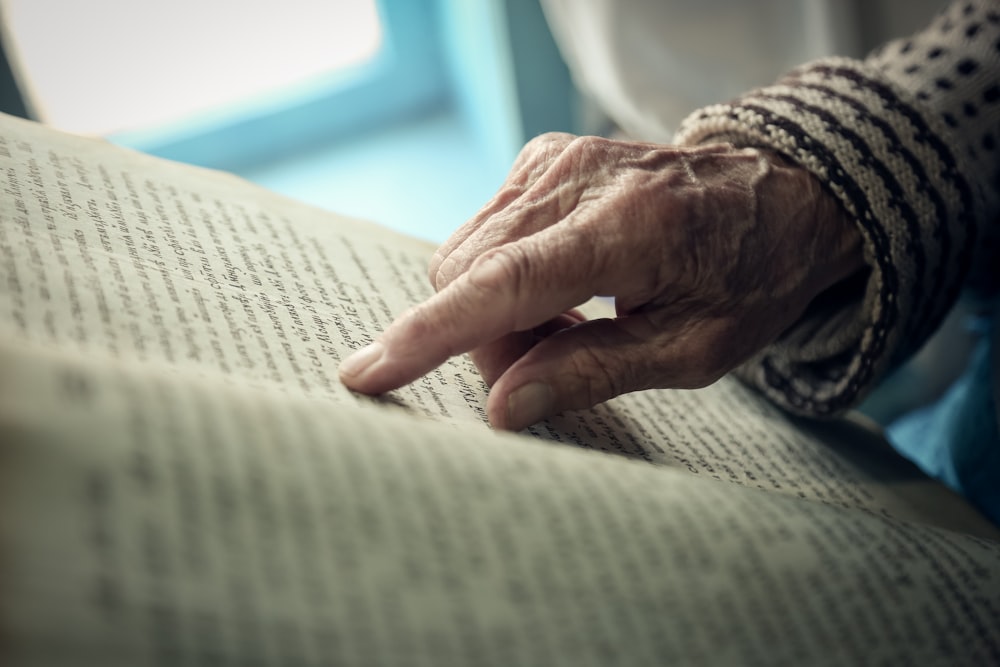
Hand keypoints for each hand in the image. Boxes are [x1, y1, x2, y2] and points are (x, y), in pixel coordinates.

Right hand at [339, 133, 862, 429]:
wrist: (778, 191)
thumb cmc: (750, 275)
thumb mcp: (695, 350)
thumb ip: (593, 373)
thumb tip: (503, 408)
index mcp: (627, 229)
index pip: (501, 286)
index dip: (428, 335)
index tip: (365, 375)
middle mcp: (577, 179)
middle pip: (469, 274)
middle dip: (483, 341)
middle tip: (545, 370)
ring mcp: (555, 160)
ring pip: (466, 254)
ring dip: (494, 311)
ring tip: (567, 328)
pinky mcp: (544, 158)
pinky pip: (485, 232)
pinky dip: (503, 279)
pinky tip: (560, 293)